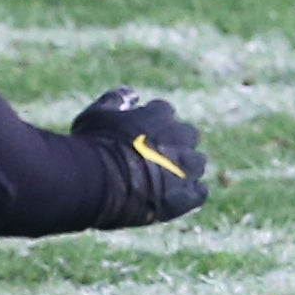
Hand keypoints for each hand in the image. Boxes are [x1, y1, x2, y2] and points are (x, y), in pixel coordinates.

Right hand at [70, 87, 210, 225]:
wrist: (100, 181)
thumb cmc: (95, 146)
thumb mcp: (96, 115)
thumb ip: (115, 100)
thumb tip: (132, 95)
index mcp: (160, 114)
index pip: (163, 112)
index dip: (151, 124)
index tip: (139, 135)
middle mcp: (181, 135)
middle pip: (187, 135)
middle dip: (175, 144)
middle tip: (154, 159)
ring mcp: (187, 165)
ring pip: (196, 163)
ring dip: (184, 169)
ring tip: (161, 182)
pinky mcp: (188, 194)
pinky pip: (199, 192)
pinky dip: (188, 194)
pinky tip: (169, 199)